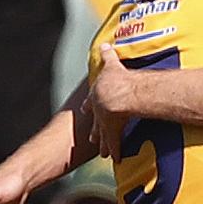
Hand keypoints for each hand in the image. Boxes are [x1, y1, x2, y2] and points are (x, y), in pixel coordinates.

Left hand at [84, 44, 132, 162]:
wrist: (116, 95)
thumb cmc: (116, 79)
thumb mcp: (111, 64)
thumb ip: (108, 55)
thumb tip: (106, 43)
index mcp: (97, 97)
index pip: (91, 103)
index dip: (89, 106)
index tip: (85, 110)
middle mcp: (98, 112)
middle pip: (96, 123)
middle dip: (95, 131)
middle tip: (92, 138)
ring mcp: (104, 124)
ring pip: (103, 137)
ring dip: (103, 145)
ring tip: (103, 153)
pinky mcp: (113, 133)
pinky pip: (115, 145)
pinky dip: (116, 152)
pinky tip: (116, 160)